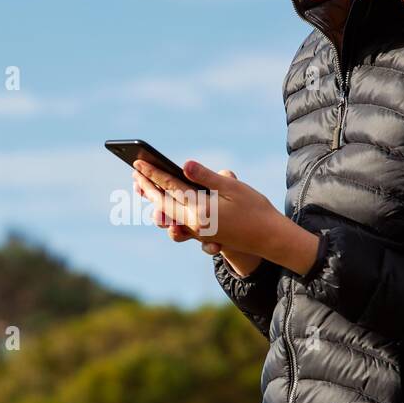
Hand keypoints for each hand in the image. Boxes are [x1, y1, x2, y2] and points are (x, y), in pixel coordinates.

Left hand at [132, 159, 279, 260]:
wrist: (269, 239)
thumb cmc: (255, 209)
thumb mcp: (233, 188)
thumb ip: (206, 177)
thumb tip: (185, 164)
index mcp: (200, 209)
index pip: (170, 187)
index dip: (153, 173)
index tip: (138, 163)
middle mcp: (194, 222)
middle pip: (162, 202)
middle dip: (147, 186)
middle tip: (134, 173)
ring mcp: (197, 231)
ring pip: (168, 215)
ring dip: (155, 200)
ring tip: (144, 188)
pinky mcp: (203, 235)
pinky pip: (179, 222)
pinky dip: (168, 211)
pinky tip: (164, 205)